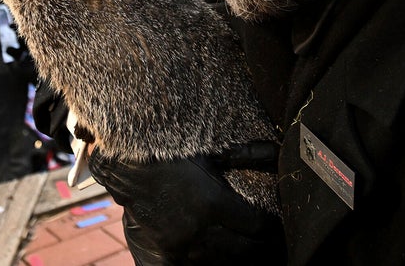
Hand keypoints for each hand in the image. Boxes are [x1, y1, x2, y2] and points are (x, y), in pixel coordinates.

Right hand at [88, 148, 284, 264]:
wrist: (128, 165)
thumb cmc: (170, 153)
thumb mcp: (209, 151)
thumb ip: (245, 153)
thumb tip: (275, 149)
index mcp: (214, 202)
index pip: (257, 226)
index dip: (270, 227)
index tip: (275, 225)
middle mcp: (200, 228)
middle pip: (245, 251)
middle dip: (261, 248)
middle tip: (270, 245)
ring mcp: (182, 243)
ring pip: (223, 263)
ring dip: (241, 259)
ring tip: (251, 254)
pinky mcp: (168, 251)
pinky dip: (212, 265)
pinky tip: (221, 260)